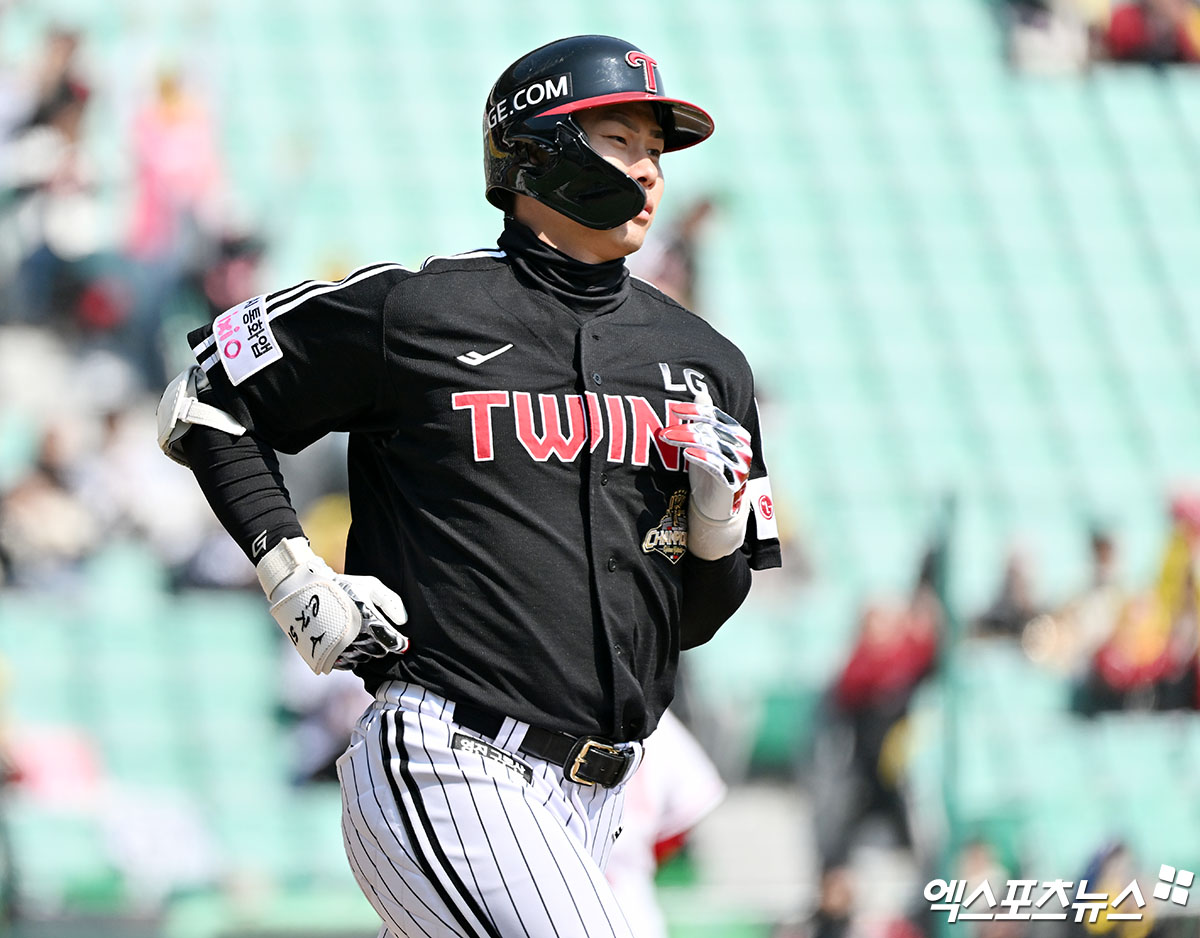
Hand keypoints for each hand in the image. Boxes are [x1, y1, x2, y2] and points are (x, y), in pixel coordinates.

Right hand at [256, 538, 408, 674]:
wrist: (306, 590)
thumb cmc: (343, 585)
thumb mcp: (370, 585)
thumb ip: (389, 601)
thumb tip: (402, 621)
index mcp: (367, 619)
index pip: (392, 641)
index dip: (400, 643)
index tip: (403, 643)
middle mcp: (354, 637)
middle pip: (377, 652)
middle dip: (380, 645)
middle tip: (376, 635)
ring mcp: (338, 648)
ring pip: (362, 659)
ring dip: (365, 651)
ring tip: (360, 636)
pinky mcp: (325, 654)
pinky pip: (345, 664)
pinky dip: (350, 657)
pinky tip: (349, 644)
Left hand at [658, 391, 751, 520]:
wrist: (714, 505)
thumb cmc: (708, 471)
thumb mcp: (705, 443)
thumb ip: (704, 420)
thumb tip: (701, 392)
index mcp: (737, 433)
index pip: (715, 416)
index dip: (694, 411)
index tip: (673, 409)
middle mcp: (742, 446)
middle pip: (711, 431)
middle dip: (685, 429)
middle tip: (664, 432)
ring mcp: (739, 464)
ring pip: (711, 446)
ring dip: (687, 440)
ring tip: (668, 439)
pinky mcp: (733, 481)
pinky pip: (717, 465)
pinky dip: (701, 457)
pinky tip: (687, 453)